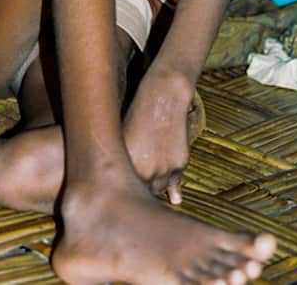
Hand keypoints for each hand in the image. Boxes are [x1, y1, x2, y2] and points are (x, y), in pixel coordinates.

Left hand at [124, 67, 196, 203]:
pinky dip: (174, 189)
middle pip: (143, 194)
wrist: (163, 98)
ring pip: (159, 189)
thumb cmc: (137, 115)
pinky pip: (175, 182)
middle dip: (140, 194)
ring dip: (155, 189)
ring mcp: (164, 169)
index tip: (122, 196)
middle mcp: (145, 172)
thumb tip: (117, 181)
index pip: (125, 190)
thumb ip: (121, 160)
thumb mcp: (123, 138)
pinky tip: (175, 199)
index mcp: (126, 166)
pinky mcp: (179, 164)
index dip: (124, 192)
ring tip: (151, 192)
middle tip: (136, 198)